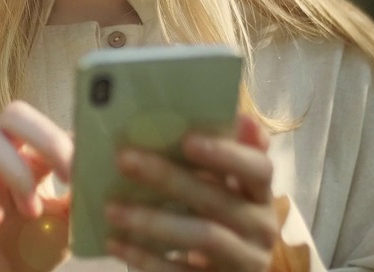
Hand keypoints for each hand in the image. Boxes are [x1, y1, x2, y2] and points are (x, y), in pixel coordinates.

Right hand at [0, 101, 73, 271]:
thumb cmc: (35, 249)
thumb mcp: (70, 220)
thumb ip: (83, 191)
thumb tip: (106, 164)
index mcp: (30, 155)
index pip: (47, 123)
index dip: (69, 139)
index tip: (89, 168)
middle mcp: (0, 156)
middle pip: (14, 114)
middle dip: (46, 138)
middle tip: (68, 175)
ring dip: (16, 172)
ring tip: (32, 211)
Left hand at [103, 113, 307, 270]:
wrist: (230, 271)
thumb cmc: (222, 216)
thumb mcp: (227, 186)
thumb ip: (224, 154)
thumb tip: (235, 118)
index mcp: (261, 194)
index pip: (259, 169)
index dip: (227, 154)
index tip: (188, 139)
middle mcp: (261, 227)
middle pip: (217, 200)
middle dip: (169, 178)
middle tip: (124, 158)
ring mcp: (243, 260)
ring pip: (201, 237)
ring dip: (152, 220)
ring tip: (112, 208)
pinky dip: (145, 258)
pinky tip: (115, 243)